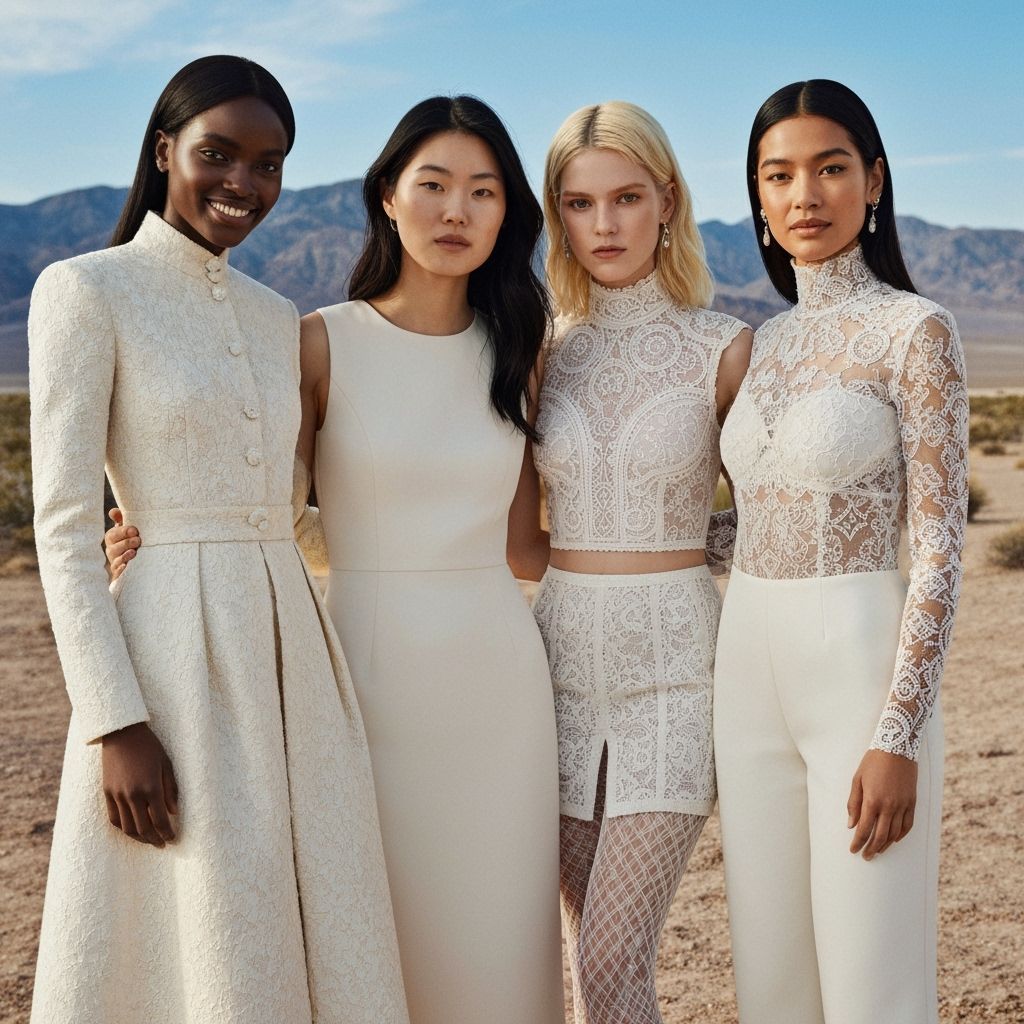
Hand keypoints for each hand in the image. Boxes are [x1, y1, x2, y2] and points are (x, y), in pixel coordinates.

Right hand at [102, 722, 178, 846]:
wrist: (122, 734)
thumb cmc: (149, 746)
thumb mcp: (167, 764)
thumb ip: (171, 790)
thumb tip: (174, 812)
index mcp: (151, 787)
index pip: (160, 820)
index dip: (167, 833)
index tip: (172, 838)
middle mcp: (133, 795)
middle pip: (143, 828)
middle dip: (154, 839)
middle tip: (162, 844)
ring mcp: (117, 795)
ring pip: (127, 827)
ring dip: (139, 837)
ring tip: (148, 840)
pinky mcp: (107, 793)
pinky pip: (114, 818)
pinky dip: (123, 828)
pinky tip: (131, 830)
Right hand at [105, 507, 139, 579]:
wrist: (142, 561)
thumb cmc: (134, 539)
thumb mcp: (129, 529)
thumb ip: (122, 519)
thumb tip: (113, 511)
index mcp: (113, 538)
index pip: (113, 534)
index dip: (123, 532)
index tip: (135, 530)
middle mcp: (112, 550)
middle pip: (114, 547)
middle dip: (126, 543)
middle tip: (138, 540)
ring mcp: (115, 562)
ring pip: (116, 559)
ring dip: (124, 555)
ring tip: (134, 552)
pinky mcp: (119, 573)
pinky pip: (117, 572)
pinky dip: (121, 568)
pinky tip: (126, 566)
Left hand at [847, 749, 917, 859]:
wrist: (897, 749)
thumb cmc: (873, 763)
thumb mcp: (857, 780)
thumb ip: (853, 803)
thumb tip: (851, 824)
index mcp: (872, 800)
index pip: (864, 829)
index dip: (858, 842)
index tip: (853, 850)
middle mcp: (889, 806)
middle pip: (880, 835)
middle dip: (871, 848)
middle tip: (865, 856)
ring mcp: (902, 806)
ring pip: (895, 833)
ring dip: (886, 845)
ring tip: (878, 851)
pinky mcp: (912, 803)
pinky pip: (907, 825)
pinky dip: (901, 835)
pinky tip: (894, 840)